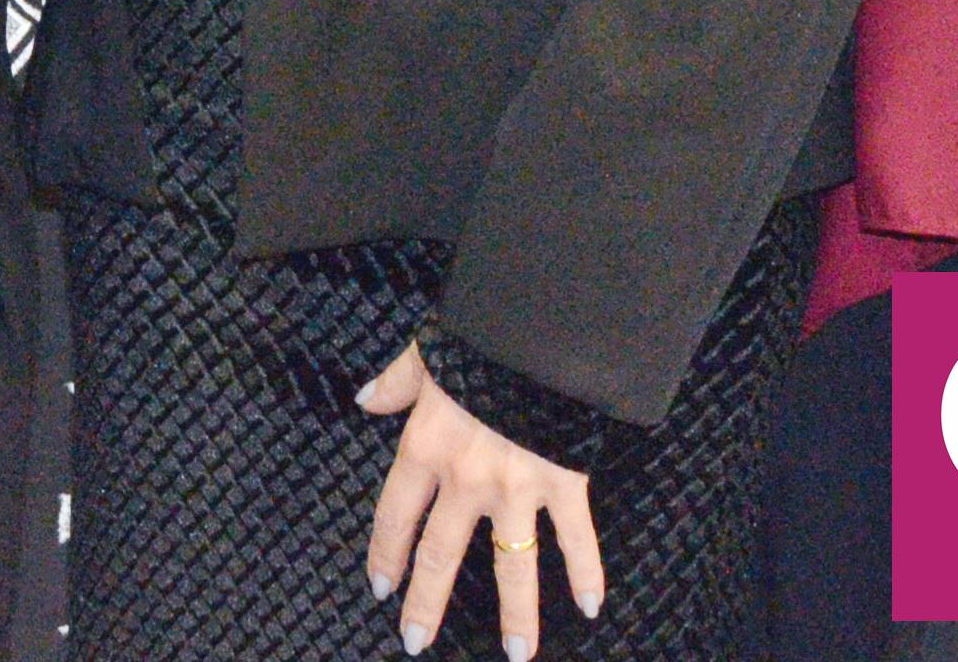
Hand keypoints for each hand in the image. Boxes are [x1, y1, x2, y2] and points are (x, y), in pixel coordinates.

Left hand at [358, 338, 603, 659]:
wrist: (541, 329)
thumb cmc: (482, 337)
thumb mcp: (427, 352)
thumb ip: (398, 381)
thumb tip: (367, 398)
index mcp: (426, 446)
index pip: (395, 514)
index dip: (386, 554)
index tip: (381, 588)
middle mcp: (466, 478)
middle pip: (441, 553)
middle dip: (427, 602)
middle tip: (415, 641)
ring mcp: (517, 486)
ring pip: (512, 562)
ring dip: (515, 612)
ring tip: (517, 654)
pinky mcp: (564, 481)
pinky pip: (576, 536)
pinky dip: (587, 572)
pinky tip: (590, 607)